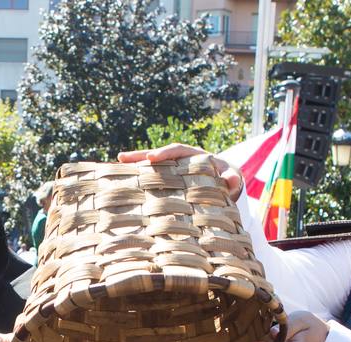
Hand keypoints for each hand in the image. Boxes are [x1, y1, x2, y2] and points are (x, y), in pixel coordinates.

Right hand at [117, 143, 242, 200]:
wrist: (226, 181)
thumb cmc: (228, 180)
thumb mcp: (232, 179)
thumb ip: (233, 179)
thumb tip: (233, 180)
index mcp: (195, 156)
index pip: (178, 150)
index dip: (164, 153)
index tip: (151, 158)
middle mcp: (181, 159)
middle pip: (159, 154)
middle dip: (141, 155)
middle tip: (122, 158)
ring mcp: (173, 168)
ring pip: (152, 164)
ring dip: (135, 163)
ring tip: (117, 163)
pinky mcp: (169, 178)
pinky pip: (153, 175)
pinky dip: (140, 176)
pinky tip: (124, 181)